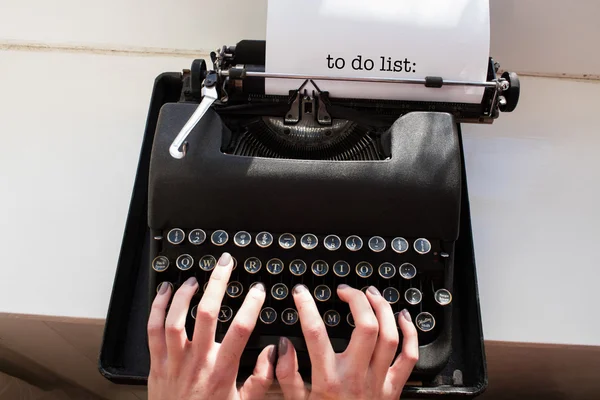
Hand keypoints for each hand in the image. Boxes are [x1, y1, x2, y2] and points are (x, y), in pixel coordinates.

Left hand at [147, 252, 275, 399]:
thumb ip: (261, 378)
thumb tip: (274, 353)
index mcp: (221, 370)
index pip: (240, 330)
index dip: (251, 305)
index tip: (258, 290)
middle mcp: (197, 362)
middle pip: (206, 314)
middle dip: (218, 283)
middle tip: (225, 264)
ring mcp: (174, 361)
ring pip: (175, 319)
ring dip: (185, 294)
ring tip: (195, 278)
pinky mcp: (157, 363)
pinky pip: (152, 330)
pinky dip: (157, 307)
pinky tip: (164, 292)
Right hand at [276, 284, 418, 399]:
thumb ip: (286, 374)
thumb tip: (283, 345)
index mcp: (328, 379)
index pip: (315, 332)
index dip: (306, 306)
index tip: (300, 292)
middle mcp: (355, 377)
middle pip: (365, 327)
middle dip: (357, 300)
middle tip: (345, 290)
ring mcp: (377, 381)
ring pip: (390, 336)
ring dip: (383, 309)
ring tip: (371, 294)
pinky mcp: (393, 388)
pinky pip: (409, 357)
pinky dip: (410, 334)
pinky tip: (403, 317)